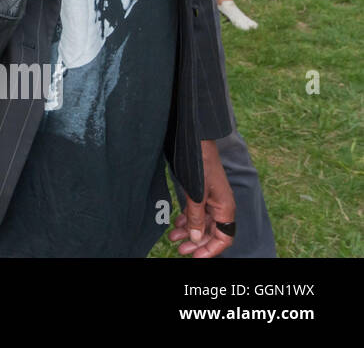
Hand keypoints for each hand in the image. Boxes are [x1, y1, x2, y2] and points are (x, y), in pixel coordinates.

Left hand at [169, 139, 236, 257]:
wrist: (196, 140)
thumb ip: (196, 216)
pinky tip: (177, 224)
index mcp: (225, 208)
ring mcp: (210, 199)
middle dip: (197, 243)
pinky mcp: (200, 192)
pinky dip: (187, 219)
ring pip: (202, 223)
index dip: (212, 250)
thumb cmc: (200, 164)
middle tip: (180, 250)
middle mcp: (220, 206)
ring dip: (189, 232)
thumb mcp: (197, 193)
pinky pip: (196, 211)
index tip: (196, 257)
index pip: (224, 238)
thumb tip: (196, 238)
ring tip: (173, 238)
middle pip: (211, 232)